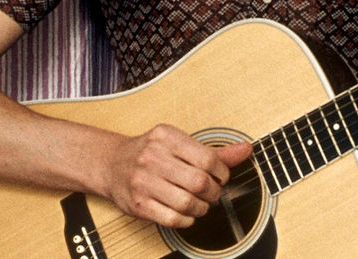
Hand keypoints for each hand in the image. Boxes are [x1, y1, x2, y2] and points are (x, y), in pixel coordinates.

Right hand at [98, 124, 251, 227]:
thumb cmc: (151, 152)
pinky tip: (187, 214)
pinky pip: (171, 219)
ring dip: (201, 208)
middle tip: (213, 194)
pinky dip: (186, 220)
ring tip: (201, 205)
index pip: (207, 158)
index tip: (222, 178)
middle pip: (199, 182)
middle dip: (213, 193)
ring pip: (187, 203)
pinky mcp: (138, 204)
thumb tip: (246, 150)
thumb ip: (214, 151)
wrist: (111, 164)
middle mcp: (152, 157)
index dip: (222, 173)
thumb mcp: (179, 143)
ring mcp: (143, 181)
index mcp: (166, 137)